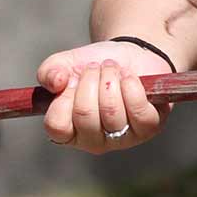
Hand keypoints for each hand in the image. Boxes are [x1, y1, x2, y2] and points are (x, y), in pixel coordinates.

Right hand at [35, 41, 168, 154]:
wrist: (130, 55)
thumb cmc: (96, 65)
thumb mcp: (66, 64)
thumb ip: (49, 72)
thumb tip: (56, 82)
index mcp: (68, 131)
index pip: (57, 125)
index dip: (63, 97)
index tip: (71, 79)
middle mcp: (93, 141)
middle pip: (85, 115)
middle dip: (90, 80)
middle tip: (96, 68)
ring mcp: (121, 138)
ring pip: (112, 112)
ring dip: (111, 79)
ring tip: (113, 70)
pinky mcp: (148, 129)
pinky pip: (139, 112)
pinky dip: (132, 86)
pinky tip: (129, 78)